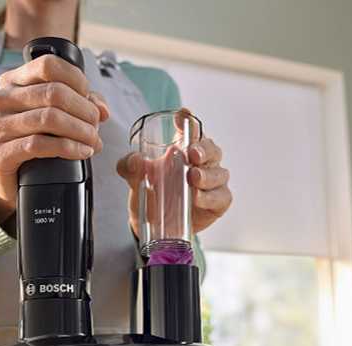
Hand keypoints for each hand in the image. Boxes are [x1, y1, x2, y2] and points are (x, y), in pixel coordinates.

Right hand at [0, 55, 109, 216]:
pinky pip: (38, 145)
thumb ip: (80, 103)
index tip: (90, 101)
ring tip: (93, 142)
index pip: (48, 65)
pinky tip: (82, 152)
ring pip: (49, 118)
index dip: (77, 81)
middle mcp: (0, 100)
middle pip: (53, 92)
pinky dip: (68, 148)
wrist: (12, 179)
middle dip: (84, 110)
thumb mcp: (58, 114)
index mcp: (13, 81)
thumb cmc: (36, 141)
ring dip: (80, 131)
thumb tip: (102, 109)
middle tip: (96, 127)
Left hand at [116, 110, 230, 235]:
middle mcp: (203, 162)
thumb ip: (130, 166)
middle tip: (192, 155)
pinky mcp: (219, 202)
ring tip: (193, 178)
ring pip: (219, 173)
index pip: (191, 129)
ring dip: (207, 175)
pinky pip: (221, 197)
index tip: (183, 115)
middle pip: (211, 149)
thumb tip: (136, 160)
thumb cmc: (152, 191)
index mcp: (184, 148)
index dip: (189, 120)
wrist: (155, 224)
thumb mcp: (134, 176)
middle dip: (204, 150)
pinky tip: (197, 198)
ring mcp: (213, 182)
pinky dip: (210, 197)